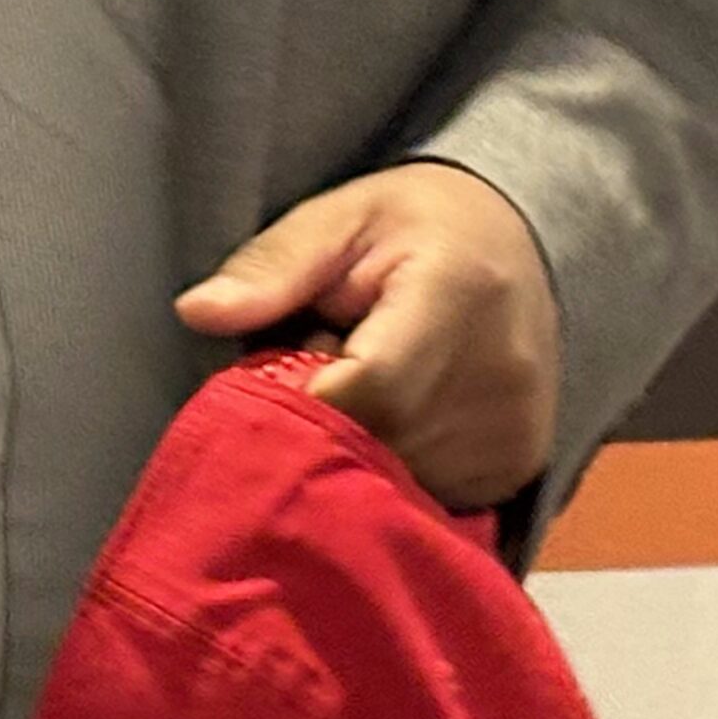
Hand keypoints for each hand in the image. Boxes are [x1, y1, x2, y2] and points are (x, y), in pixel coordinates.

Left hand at [174, 160, 558, 512]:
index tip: (281, 368)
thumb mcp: (335, 219)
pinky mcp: (522, 467)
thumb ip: (269, 267)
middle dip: (323, 429)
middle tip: (314, 370)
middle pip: (381, 445)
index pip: (369, 389)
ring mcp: (518, 431)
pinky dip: (395, 474)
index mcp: (455, 295)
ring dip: (359, 456)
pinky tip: (391, 424)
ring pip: (403, 484)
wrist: (513, 240)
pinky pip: (435, 499)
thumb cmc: (409, 224)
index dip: (305, 396)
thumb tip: (196, 312)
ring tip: (357, 390)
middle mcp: (502, 375)